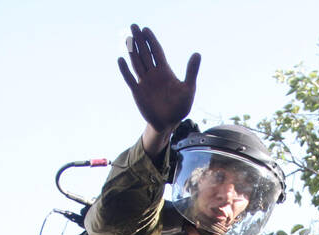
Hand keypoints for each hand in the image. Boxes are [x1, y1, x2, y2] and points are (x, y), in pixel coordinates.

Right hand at [118, 25, 198, 150]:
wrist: (168, 123)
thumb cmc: (180, 107)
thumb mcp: (188, 89)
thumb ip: (191, 71)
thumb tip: (197, 54)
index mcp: (165, 72)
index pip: (157, 52)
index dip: (151, 41)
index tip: (146, 30)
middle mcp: (153, 74)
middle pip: (145, 53)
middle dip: (139, 40)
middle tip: (134, 26)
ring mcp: (144, 82)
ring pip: (137, 63)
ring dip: (132, 51)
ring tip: (128, 38)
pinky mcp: (138, 92)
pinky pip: (130, 79)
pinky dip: (125, 70)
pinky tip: (121, 59)